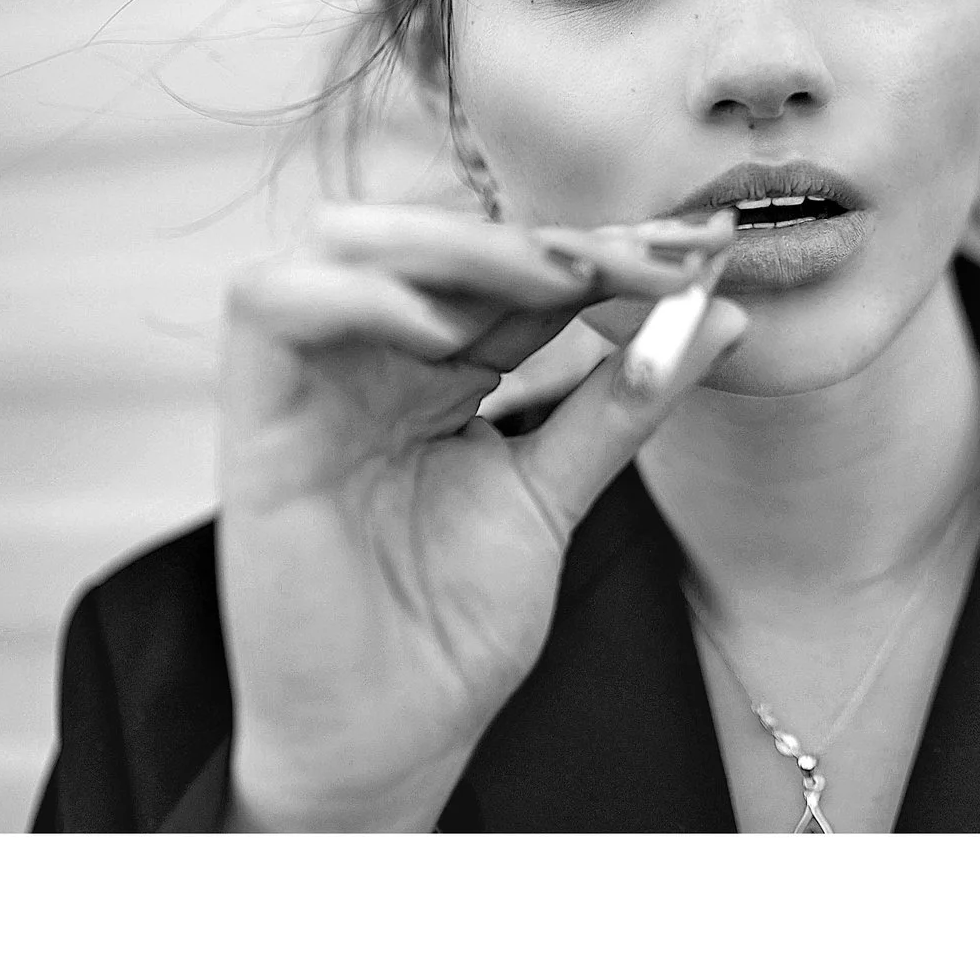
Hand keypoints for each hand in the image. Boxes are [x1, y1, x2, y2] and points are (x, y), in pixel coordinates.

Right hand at [214, 203, 742, 830]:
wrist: (387, 742)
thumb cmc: (450, 628)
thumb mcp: (557, 493)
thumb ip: (626, 400)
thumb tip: (724, 312)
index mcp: (440, 365)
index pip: (519, 270)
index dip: (609, 250)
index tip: (703, 251)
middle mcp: (372, 356)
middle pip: (446, 239)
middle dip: (553, 237)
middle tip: (653, 257)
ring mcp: (311, 382)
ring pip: (352, 242)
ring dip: (463, 246)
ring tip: (565, 277)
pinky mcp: (255, 422)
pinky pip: (270, 308)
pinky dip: (356, 297)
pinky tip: (443, 330)